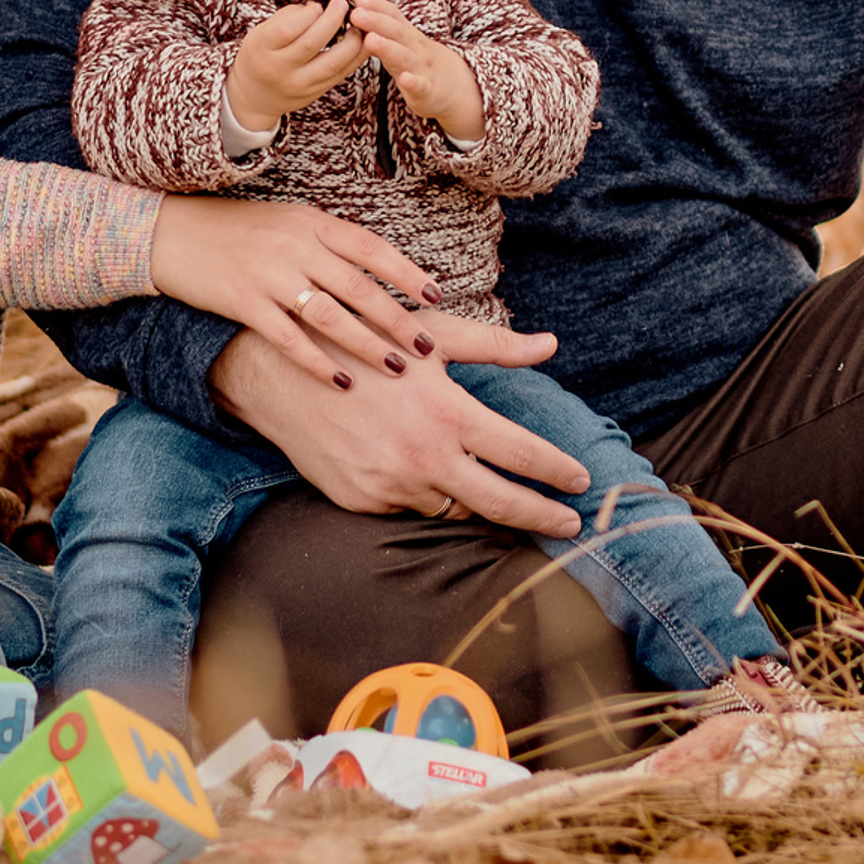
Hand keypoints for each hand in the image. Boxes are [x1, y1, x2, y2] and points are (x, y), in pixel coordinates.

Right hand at [148, 193, 441, 391]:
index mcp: (311, 222)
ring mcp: (268, 274)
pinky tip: (344, 380)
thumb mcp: (289, 223)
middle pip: (358, 286)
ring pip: (330, 314)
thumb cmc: (239, 230)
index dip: (406, 273)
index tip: (435, 297)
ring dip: (367, 342)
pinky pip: (288, 337)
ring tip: (396, 366)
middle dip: (397, 318)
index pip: (370, 247)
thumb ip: (329, 243)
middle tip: (427, 346)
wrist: (171, 233)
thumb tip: (379, 270)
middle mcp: (295, 245)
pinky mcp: (242, 301)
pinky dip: (319, 361)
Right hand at [210, 312, 586, 536]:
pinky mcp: (363, 502)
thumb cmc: (366, 342)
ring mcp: (392, 486)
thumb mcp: (432, 337)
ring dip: (479, 504)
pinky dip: (426, 495)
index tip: (582, 482)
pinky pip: (409, 508)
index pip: (522, 455)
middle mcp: (424, 457)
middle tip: (572, 526)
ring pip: (453, 508)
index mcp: (448, 413)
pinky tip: (431, 481)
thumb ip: (496, 347)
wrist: (280, 373)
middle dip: (543, 517)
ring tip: (506, 503)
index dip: (558, 472)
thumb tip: (550, 344)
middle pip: (502, 503)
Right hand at [226, 0, 366, 133]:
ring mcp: (299, 84)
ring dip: (352, 40)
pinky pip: (342, 73)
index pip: (287, 29)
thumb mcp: (263, 31)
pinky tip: (364, 41)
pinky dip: (357, 56)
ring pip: (333, 62)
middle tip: (343, 4)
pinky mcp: (315, 93)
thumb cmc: (261, 53)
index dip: (307, 14)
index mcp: (261, 48)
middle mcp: (279, 69)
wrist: (255, 96)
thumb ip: (290, 16)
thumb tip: (322, 6)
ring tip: (358, 23)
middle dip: (332, 20)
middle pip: (312, 43)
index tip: (319, 4)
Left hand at [348, 0, 483, 141]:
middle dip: (376, 21)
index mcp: (409, 37)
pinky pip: (420, 86)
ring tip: (370, 40)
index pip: (394, 16)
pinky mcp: (428, 91)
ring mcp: (423, 69)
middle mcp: (416, 49)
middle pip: (397, 32)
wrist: (455, 89)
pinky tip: (405, 79)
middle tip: (356, 13)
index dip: (377, 6)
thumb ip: (385, 30)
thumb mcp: (405, 44)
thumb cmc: (421, 65)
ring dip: (388, 47)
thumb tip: (357, 11)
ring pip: (405, 57)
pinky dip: (413, 82)